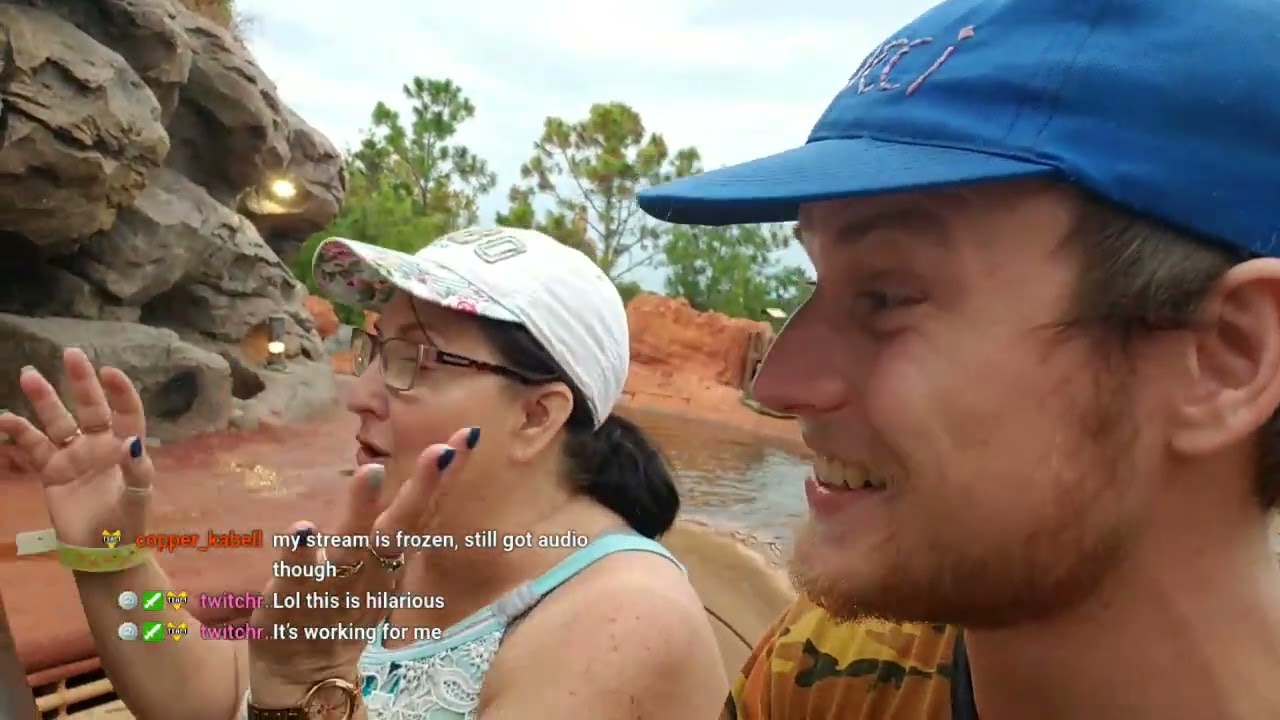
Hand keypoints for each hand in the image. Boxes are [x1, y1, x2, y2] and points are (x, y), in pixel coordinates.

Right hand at [0, 349, 155, 548]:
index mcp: (125, 446)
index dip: (119, 392)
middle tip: (70, 353)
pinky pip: (34, 448)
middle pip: (89, 407)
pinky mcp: (52, 471)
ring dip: (44, 399)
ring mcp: (74, 455)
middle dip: (80, 381)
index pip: (125, 412)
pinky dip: (19, 434)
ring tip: (28, 375)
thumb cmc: (127, 522)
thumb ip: (136, 468)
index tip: (109, 371)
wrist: (101, 550)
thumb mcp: (137, 496)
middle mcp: (99, 444)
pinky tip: (5, 419)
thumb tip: (133, 440)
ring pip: (57, 421)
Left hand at [246, 426, 476, 698]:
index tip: (469, 435)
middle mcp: (371, 566)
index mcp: (392, 556)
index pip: (425, 509)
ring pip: (352, 544)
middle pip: (401, 525)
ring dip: (362, 508)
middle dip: (423, 488)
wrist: (306, 668)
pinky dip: (299, 553)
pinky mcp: (295, 595)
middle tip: (442, 450)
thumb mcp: (382, 562)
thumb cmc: (346, 602)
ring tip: (370, 471)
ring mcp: (335, 582)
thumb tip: (435, 469)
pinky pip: (297, 573)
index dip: (448, 475)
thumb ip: (403, 521)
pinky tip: (300, 528)